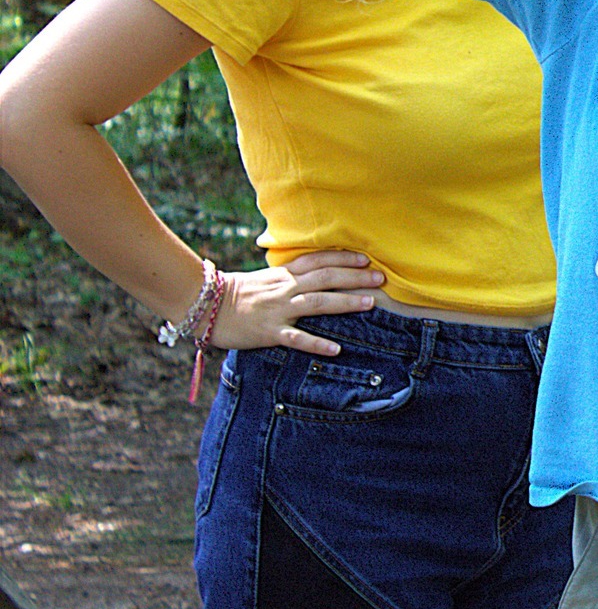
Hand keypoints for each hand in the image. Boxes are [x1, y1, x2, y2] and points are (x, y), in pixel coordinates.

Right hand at [206, 250, 384, 355]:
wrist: (205, 306)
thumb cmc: (237, 293)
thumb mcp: (266, 278)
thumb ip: (289, 275)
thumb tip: (314, 272)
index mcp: (284, 274)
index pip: (319, 261)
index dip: (344, 258)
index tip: (366, 258)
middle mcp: (285, 289)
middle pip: (326, 278)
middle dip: (355, 277)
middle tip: (381, 278)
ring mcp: (278, 310)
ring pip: (318, 303)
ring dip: (346, 303)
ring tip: (370, 303)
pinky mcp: (269, 332)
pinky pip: (296, 338)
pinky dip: (316, 343)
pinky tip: (336, 349)